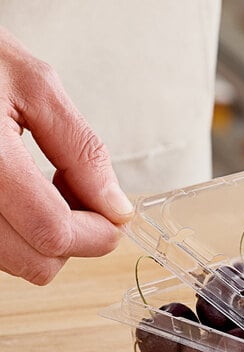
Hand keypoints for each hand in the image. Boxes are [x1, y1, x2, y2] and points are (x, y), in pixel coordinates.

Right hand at [0, 27, 132, 284]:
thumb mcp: (34, 87)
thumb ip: (82, 152)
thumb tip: (117, 210)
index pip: (54, 232)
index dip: (98, 235)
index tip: (115, 217)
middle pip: (36, 263)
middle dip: (75, 240)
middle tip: (81, 198)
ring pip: (16, 263)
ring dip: (46, 238)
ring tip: (44, 187)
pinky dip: (20, 234)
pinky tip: (20, 196)